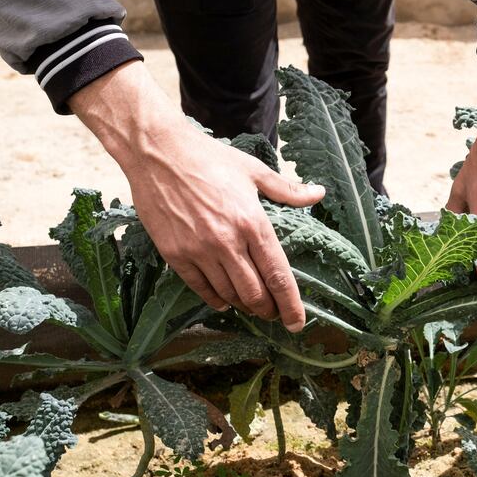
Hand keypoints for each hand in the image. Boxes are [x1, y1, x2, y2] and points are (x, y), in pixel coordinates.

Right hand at [70, 61, 323, 331]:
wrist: (157, 152)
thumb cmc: (209, 158)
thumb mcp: (253, 170)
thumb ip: (287, 190)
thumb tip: (318, 193)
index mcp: (252, 223)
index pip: (278, 276)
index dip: (291, 305)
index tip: (298, 323)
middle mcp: (228, 242)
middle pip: (255, 294)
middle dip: (269, 310)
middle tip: (275, 314)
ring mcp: (199, 250)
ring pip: (229, 295)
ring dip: (244, 306)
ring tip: (252, 305)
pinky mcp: (175, 254)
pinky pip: (200, 289)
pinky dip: (216, 300)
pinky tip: (224, 301)